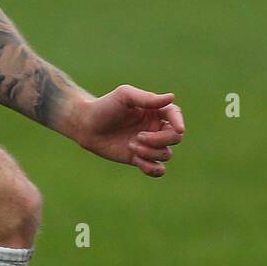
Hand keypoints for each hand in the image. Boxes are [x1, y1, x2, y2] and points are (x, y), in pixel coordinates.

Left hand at [65, 85, 185, 177]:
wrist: (86, 126)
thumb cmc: (104, 107)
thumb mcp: (124, 96)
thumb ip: (147, 98)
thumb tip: (171, 97)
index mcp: (154, 110)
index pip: (175, 115)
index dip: (179, 122)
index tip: (179, 129)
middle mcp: (155, 127)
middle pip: (174, 138)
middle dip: (159, 140)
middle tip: (138, 137)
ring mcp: (149, 144)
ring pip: (166, 154)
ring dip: (150, 153)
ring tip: (131, 146)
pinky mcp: (140, 159)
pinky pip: (158, 169)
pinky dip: (152, 168)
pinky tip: (138, 162)